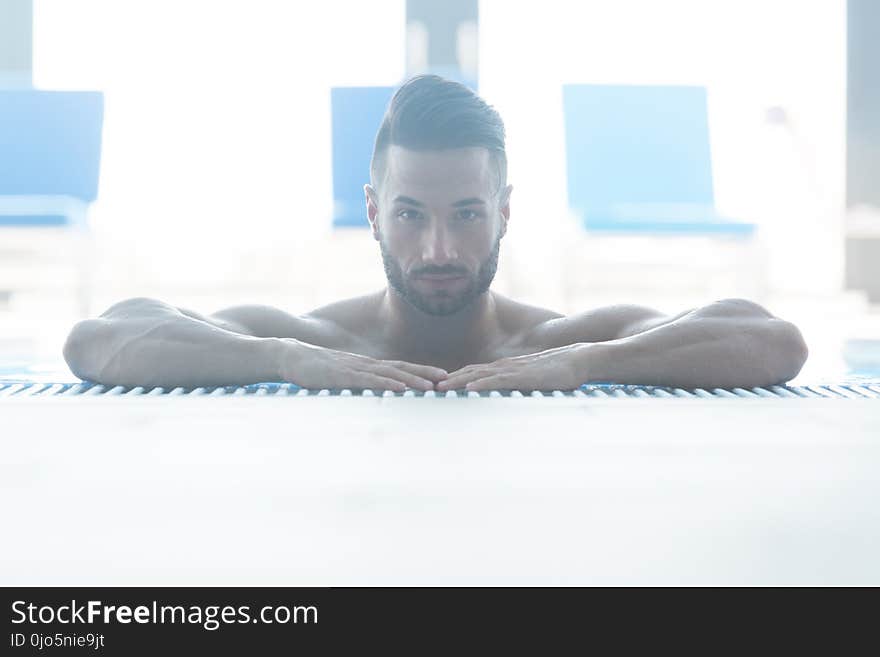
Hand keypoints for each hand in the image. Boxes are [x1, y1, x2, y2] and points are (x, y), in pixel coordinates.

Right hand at [279, 340, 447, 390]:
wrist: (289, 355)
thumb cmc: (314, 369)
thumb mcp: (340, 376)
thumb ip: (356, 382)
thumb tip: (372, 393)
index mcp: (366, 365)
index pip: (399, 367)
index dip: (421, 371)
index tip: (441, 377)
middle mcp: (365, 364)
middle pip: (401, 368)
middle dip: (425, 373)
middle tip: (447, 379)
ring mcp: (354, 369)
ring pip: (389, 374)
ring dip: (411, 380)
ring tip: (431, 387)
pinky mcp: (342, 376)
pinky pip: (368, 380)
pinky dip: (386, 384)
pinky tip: (398, 388)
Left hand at [436, 344, 589, 391]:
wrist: (579, 359)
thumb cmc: (560, 371)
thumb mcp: (534, 379)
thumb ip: (519, 385)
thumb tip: (508, 394)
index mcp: (506, 368)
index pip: (475, 372)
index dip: (455, 378)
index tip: (438, 386)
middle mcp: (505, 366)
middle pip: (470, 371)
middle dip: (448, 379)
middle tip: (428, 387)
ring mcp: (514, 370)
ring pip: (480, 374)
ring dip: (458, 381)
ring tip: (439, 388)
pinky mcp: (524, 376)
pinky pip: (499, 380)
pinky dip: (482, 383)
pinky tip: (469, 389)